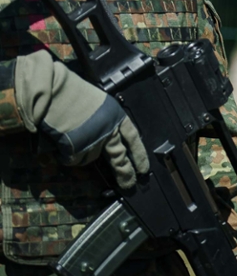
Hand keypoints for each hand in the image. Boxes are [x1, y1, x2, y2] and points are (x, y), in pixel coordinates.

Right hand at [15, 50, 148, 188]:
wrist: (53, 91)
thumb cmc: (72, 92)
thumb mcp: (97, 103)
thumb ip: (104, 120)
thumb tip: (107, 136)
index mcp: (116, 117)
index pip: (134, 138)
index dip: (139, 154)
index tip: (144, 169)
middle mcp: (109, 131)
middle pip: (120, 157)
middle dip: (125, 172)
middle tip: (129, 184)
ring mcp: (93, 142)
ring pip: (91, 158)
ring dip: (83, 154)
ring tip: (70, 139)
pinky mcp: (77, 149)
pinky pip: (74, 159)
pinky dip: (68, 155)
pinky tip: (62, 144)